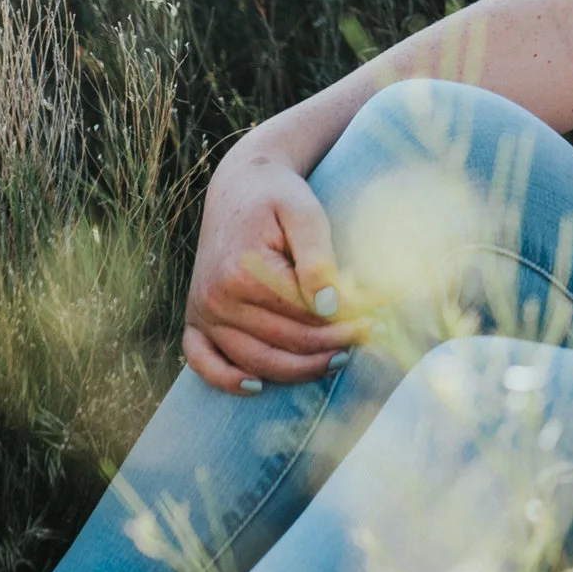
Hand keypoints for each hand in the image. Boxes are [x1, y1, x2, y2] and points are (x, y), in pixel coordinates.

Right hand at [183, 139, 349, 392]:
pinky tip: (257, 386)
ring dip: (298, 368)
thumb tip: (331, 307)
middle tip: (367, 338)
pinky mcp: (195, 318)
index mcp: (243, 273)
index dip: (345, 322)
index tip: (377, 319)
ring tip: (338, 359)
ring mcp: (202, 312)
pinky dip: (226, 380)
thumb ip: (318, 259)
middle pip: (283, 342)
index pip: (304, 316)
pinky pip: (202, 361)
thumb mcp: (305, 213)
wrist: (239, 185)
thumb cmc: (278, 196)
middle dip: (330, 346)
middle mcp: (216, 298)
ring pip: (254, 360)